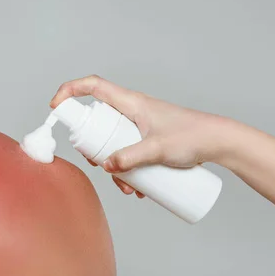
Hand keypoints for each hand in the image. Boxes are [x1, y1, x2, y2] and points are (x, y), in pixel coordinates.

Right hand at [50, 75, 232, 197]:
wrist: (219, 142)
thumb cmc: (192, 136)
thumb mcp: (157, 149)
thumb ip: (130, 157)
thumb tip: (107, 167)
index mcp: (131, 103)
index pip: (93, 86)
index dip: (70, 91)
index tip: (55, 107)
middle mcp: (132, 112)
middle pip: (98, 122)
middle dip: (92, 147)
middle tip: (97, 164)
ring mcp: (139, 126)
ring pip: (113, 142)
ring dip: (114, 166)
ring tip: (129, 188)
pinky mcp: (148, 140)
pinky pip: (128, 152)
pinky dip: (128, 170)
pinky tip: (138, 188)